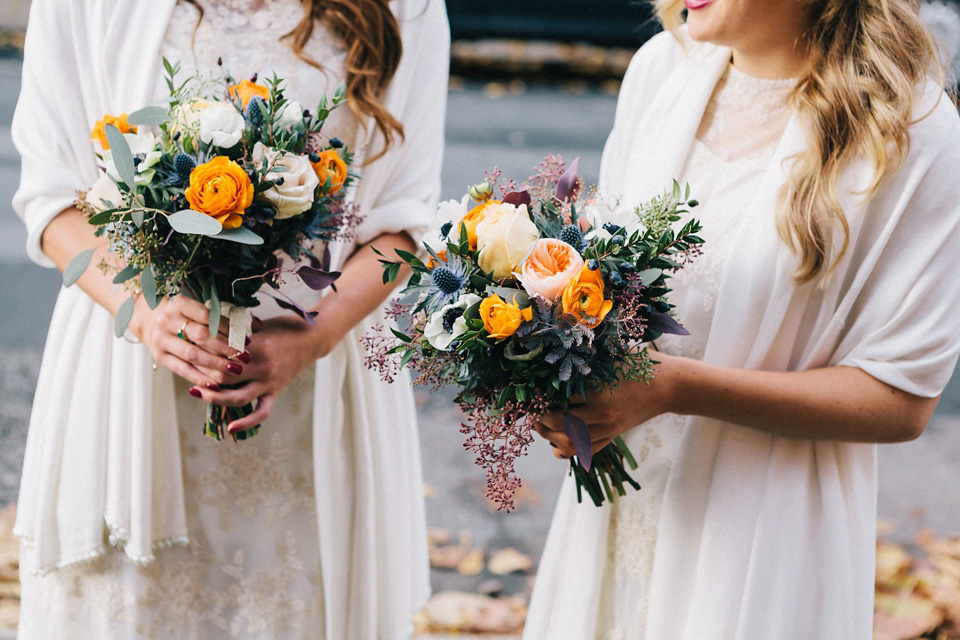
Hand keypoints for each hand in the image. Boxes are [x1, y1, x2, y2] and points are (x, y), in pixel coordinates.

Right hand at [131, 295, 244, 391]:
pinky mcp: (160, 356)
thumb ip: (222, 317)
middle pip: (201, 336)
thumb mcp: (198, 309)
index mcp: (180, 303)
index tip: (247, 339)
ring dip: (216, 364)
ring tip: (235, 370)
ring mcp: (161, 339)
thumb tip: (256, 326)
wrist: (151, 322)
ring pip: (192, 354)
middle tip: (245, 357)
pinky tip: (215, 384)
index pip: (208, 316)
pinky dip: (199, 378)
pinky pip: (182, 369)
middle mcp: (168, 320)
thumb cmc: (185, 316)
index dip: (229, 328)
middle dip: (226, 348)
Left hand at [189, 315, 328, 433]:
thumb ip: (237, 327)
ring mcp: (269, 383)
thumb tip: (209, 323)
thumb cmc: (284, 327)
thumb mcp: (260, 323)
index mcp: (258, 346)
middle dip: (202, 373)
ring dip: (214, 397)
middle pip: (225, 376)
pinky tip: (230, 428)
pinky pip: (261, 412)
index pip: (223, 351)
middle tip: (186, 365)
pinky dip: (247, 423)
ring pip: (237, 397)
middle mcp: (263, 367)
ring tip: (195, 392)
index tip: (187, 343)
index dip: (203, 348)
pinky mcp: (275, 392)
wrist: (313, 339)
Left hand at [534, 352, 679, 459]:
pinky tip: (557, 444)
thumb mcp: (611, 356)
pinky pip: (586, 452)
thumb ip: (586, 359)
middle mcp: (602, 416)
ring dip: (551, 438)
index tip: (531, 394)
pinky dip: (567, 451)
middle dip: (541, 420)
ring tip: (542, 427)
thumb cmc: (639, 364)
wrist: (669, 386)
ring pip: (571, 445)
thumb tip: (552, 354)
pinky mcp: (614, 436)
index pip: (559, 400)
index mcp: (599, 394)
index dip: (542, 398)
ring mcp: (609, 429)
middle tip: (533, 412)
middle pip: (560, 426)